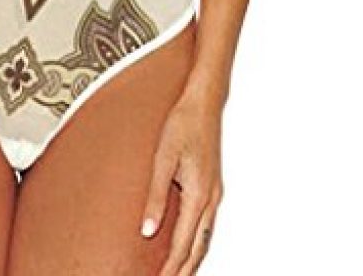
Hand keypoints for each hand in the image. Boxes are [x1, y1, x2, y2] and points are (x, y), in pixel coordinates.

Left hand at [140, 93, 224, 274]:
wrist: (203, 103)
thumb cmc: (183, 123)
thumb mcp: (163, 157)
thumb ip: (156, 195)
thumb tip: (148, 230)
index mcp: (199, 195)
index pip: (183, 244)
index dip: (171, 268)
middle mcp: (211, 199)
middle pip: (198, 249)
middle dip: (183, 271)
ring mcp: (215, 194)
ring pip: (204, 239)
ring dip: (192, 260)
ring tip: (177, 274)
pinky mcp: (212, 186)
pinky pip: (206, 225)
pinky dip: (197, 243)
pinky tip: (187, 244)